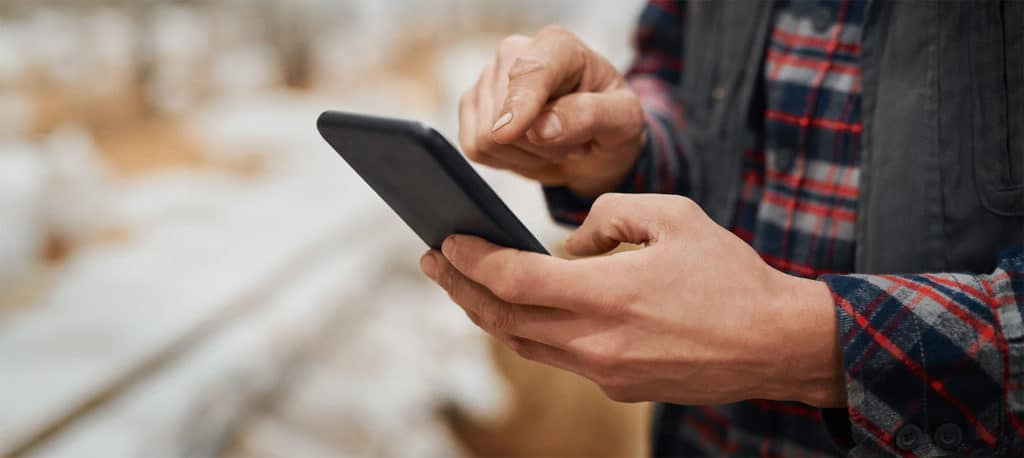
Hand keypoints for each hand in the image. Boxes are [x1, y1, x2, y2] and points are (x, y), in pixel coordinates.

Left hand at [420, 194, 845, 406]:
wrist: (775, 344)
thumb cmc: (730, 276)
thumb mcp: (673, 216)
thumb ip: (608, 216)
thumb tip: (569, 243)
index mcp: (607, 295)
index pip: (513, 281)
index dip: (471, 260)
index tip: (444, 239)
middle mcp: (596, 342)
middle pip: (503, 318)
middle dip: (460, 287)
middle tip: (433, 259)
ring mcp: (604, 371)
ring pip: (524, 342)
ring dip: (488, 312)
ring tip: (465, 282)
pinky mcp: (618, 385)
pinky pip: (557, 356)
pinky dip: (529, 329)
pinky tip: (523, 308)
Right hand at [459, 25, 645, 196]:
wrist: (595, 142)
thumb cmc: (611, 122)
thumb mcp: (623, 120)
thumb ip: (588, 116)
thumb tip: (540, 128)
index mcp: (557, 46)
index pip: (530, 72)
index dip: (519, 103)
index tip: (509, 132)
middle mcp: (515, 53)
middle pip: (504, 115)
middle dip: (539, 143)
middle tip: (569, 140)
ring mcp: (488, 79)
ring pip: (486, 137)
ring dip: (526, 154)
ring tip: (553, 141)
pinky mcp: (472, 107)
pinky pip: (475, 148)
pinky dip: (505, 159)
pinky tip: (530, 149)